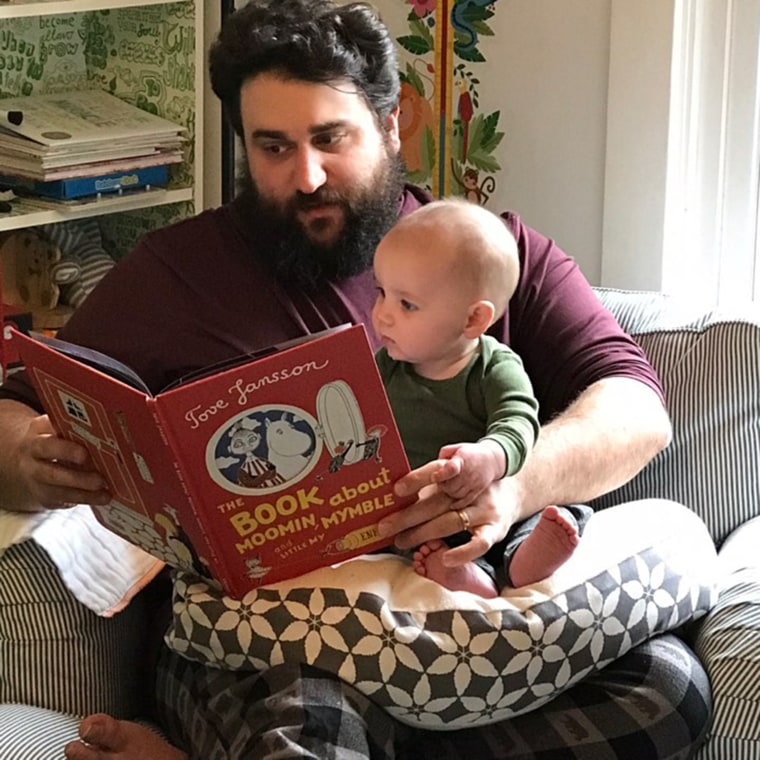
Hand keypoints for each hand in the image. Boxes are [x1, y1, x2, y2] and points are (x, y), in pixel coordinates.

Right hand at [13, 414, 110, 509]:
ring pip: (60, 492)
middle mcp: (32, 466)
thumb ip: (66, 425)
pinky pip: (66, 502)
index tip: (84, 455)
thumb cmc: (47, 439)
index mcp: (35, 444)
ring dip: (84, 494)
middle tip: (100, 480)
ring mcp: (38, 485)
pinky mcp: (47, 499)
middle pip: (51, 474)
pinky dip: (86, 500)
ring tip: (105, 494)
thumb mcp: (50, 428)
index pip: (47, 447)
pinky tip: (102, 498)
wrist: (25, 460)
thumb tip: (96, 423)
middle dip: (77, 478)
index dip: (65, 451)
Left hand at [378, 460, 520, 565]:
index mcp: (458, 475)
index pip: (434, 474)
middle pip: (435, 503)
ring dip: (423, 533)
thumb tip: (396, 494)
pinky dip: (462, 552)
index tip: (395, 491)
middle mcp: (470, 491)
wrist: (514, 490)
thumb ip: (431, 485)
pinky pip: (479, 543)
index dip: (415, 481)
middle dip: (407, 516)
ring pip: (450, 522)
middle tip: (384, 526)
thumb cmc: (474, 487)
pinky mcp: (495, 529)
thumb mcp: (455, 477)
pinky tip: (445, 559)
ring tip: (401, 541)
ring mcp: (483, 510)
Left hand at [433, 440, 505, 507]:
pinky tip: (452, 500)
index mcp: (462, 459)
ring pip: (456, 495)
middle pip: (450, 486)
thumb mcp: (456, 448)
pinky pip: (464, 501)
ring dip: (449, 492)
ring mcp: (474, 483)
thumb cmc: (469, 454)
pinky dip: (457, 503)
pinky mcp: (477, 491)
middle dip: (442, 485)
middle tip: (442, 480)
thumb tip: (435, 467)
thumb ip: (443, 455)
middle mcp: (469, 472)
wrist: (491, 460)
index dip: (441, 474)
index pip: (451, 468)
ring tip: (450, 485)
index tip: (434, 477)